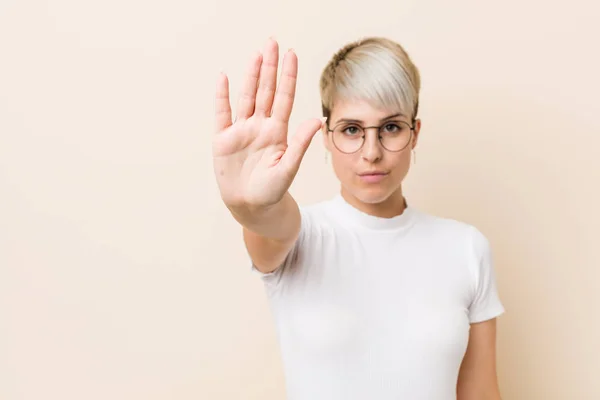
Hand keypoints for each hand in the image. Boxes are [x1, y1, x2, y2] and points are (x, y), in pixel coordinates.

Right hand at [212, 38, 323, 211]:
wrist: (251, 207)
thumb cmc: (272, 191)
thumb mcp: (289, 167)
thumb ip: (300, 144)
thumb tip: (316, 120)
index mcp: (277, 132)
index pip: (284, 98)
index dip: (288, 76)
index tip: (292, 55)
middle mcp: (260, 126)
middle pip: (265, 91)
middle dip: (269, 67)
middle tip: (272, 43)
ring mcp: (241, 131)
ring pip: (246, 97)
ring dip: (250, 76)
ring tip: (256, 54)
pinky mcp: (223, 140)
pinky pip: (222, 114)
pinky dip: (222, 97)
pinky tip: (224, 78)